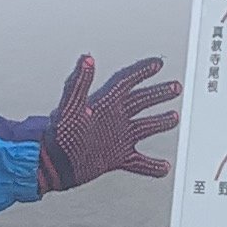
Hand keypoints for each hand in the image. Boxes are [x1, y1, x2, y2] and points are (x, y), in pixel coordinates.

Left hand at [38, 53, 180, 190]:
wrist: (51, 165)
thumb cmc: (56, 137)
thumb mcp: (69, 107)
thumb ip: (78, 83)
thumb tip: (86, 59)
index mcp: (103, 103)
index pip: (126, 81)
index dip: (142, 71)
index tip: (157, 64)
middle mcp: (112, 118)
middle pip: (141, 101)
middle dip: (158, 93)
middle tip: (175, 87)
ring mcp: (115, 138)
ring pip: (144, 127)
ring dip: (159, 122)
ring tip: (173, 117)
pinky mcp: (114, 157)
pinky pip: (138, 161)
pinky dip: (152, 165)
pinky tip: (163, 167)